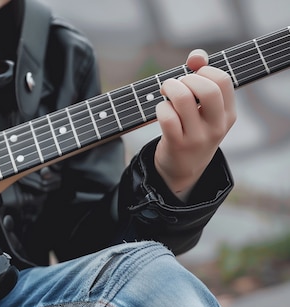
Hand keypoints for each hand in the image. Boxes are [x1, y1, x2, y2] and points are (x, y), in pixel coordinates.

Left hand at [154, 49, 236, 200]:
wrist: (183, 167)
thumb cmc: (192, 128)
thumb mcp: (204, 108)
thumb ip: (202, 77)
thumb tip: (196, 56)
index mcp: (228, 113)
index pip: (223, 80)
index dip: (204, 70)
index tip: (192, 75)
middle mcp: (217, 126)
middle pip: (207, 89)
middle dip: (186, 79)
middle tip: (176, 85)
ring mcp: (198, 137)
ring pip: (183, 99)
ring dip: (169, 88)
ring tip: (165, 92)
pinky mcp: (177, 144)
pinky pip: (166, 116)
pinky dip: (160, 107)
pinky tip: (162, 110)